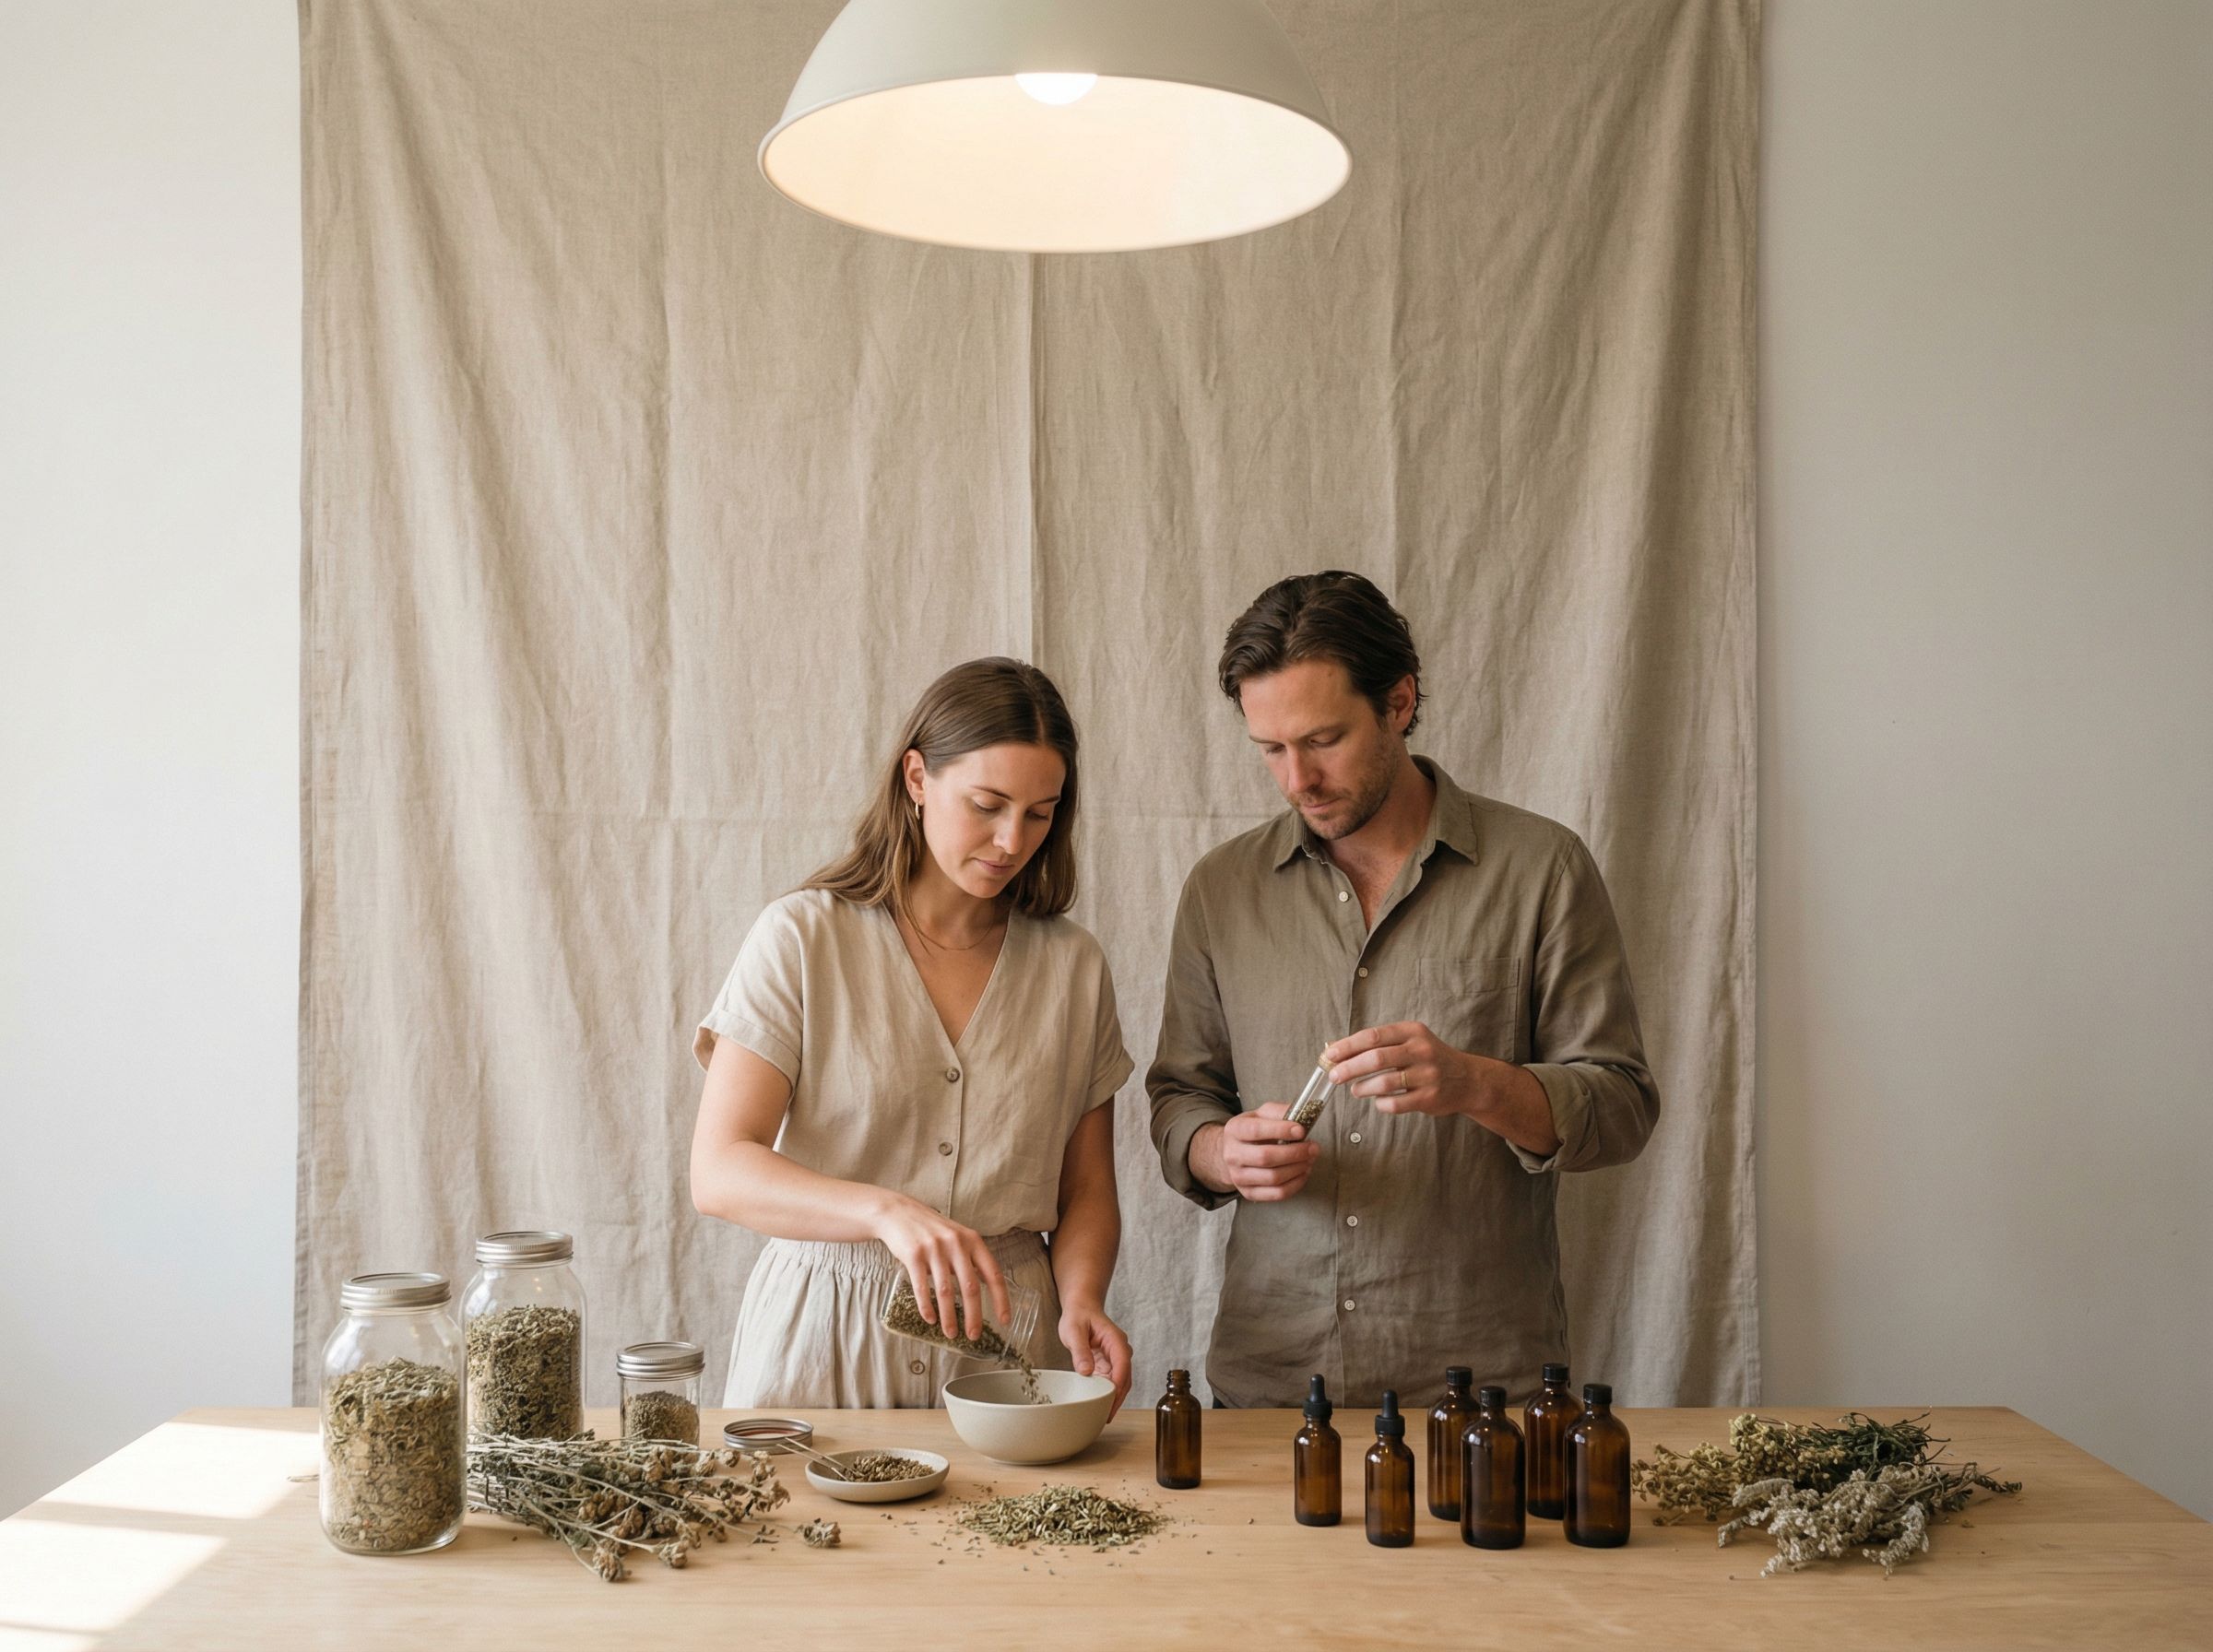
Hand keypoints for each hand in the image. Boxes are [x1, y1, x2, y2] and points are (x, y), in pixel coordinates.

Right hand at [873, 1196, 1010, 1342]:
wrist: (899, 1213)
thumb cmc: (932, 1230)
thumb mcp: (958, 1237)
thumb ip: (971, 1259)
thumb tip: (986, 1286)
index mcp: (973, 1241)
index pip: (993, 1274)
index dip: (1001, 1299)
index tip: (1004, 1320)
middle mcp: (956, 1243)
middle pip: (970, 1287)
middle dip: (974, 1316)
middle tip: (974, 1336)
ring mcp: (934, 1249)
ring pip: (946, 1291)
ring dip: (949, 1317)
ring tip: (951, 1333)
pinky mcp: (913, 1255)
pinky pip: (922, 1287)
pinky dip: (927, 1307)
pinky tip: (930, 1319)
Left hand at [1057, 1300, 1133, 1418]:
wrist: (1081, 1307)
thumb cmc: (1078, 1315)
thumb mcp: (1074, 1330)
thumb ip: (1080, 1350)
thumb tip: (1086, 1372)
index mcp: (1115, 1340)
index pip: (1122, 1365)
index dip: (1118, 1384)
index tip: (1111, 1401)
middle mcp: (1120, 1350)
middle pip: (1125, 1378)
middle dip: (1118, 1398)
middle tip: (1107, 1416)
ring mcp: (1115, 1358)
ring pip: (1120, 1382)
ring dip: (1114, 1398)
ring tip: (1104, 1416)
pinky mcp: (1108, 1364)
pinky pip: (1111, 1381)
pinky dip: (1107, 1393)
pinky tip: (1100, 1405)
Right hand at [1195, 1101, 1319, 1201]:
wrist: (1235, 1153)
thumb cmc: (1253, 1132)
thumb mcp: (1262, 1114)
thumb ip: (1280, 1112)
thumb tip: (1302, 1115)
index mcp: (1234, 1130)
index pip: (1256, 1130)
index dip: (1281, 1130)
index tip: (1301, 1130)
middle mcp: (1232, 1155)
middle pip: (1266, 1157)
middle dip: (1295, 1152)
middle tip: (1313, 1147)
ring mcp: (1238, 1177)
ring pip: (1274, 1178)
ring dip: (1298, 1168)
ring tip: (1310, 1159)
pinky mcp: (1248, 1193)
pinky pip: (1277, 1193)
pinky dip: (1296, 1184)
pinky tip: (1303, 1172)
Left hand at [1324, 1021, 1481, 1117]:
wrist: (1468, 1079)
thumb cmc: (1430, 1058)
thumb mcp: (1410, 1041)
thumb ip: (1378, 1043)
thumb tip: (1336, 1048)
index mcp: (1412, 1031)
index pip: (1372, 1036)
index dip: (1347, 1046)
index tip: (1329, 1055)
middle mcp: (1421, 1050)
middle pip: (1375, 1058)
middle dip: (1349, 1068)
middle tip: (1334, 1076)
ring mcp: (1427, 1075)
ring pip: (1384, 1083)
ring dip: (1362, 1088)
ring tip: (1355, 1090)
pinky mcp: (1429, 1097)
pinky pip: (1395, 1103)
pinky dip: (1381, 1104)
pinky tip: (1378, 1101)